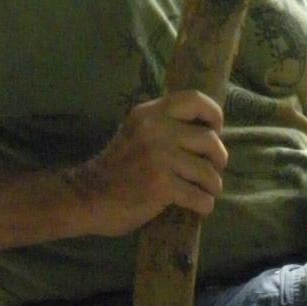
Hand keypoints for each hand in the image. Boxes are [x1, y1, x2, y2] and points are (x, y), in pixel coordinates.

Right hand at [62, 90, 227, 235]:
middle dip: (219, 158)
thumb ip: (164, 125)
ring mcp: (159, 157)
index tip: (215, 130)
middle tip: (214, 169)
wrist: (87, 197)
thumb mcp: (137, 132)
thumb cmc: (117, 167)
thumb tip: (208, 130)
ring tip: (207, 191)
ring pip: (208, 171)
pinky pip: (199, 196)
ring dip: (213, 185)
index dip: (214, 114)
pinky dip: (204, 204)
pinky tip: (200, 206)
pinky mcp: (161, 185)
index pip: (195, 99)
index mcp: (149, 112)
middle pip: (209, 139)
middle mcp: (155, 129)